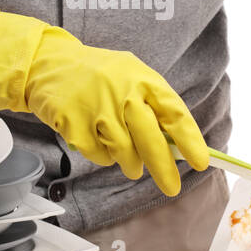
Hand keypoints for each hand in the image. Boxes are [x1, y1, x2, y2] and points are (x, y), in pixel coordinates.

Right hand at [0, 9, 208, 194]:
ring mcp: (96, 109)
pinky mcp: (74, 124)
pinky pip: (98, 155)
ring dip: (131, 164)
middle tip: (172, 187)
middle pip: (151, 140)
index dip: (190, 140)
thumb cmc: (100, 75)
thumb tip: (179, 144)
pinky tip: (98, 142)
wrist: (49, 64)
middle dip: (164, 169)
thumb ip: (155, 105)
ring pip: (124, 153)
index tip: (201, 162)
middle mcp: (122, 93)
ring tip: (129, 161)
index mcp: (143, 79)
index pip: (174, 113)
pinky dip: (103, 156)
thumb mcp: (132, 76)